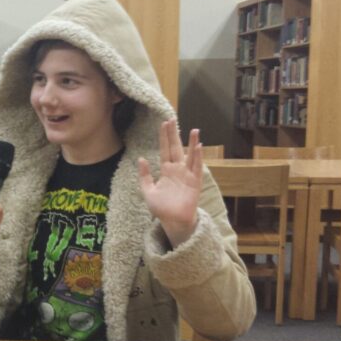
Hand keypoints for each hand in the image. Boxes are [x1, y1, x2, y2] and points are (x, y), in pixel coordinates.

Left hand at [138, 120, 202, 247]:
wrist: (172, 221)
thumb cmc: (161, 208)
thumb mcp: (148, 191)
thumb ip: (145, 175)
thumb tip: (141, 158)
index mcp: (166, 171)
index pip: (165, 150)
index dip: (164, 137)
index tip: (164, 123)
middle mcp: (177, 170)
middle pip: (176, 148)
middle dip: (174, 134)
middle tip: (172, 119)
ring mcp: (187, 175)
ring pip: (190, 155)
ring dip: (192, 143)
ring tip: (193, 129)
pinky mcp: (195, 182)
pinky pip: (197, 167)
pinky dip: (198, 157)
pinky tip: (199, 146)